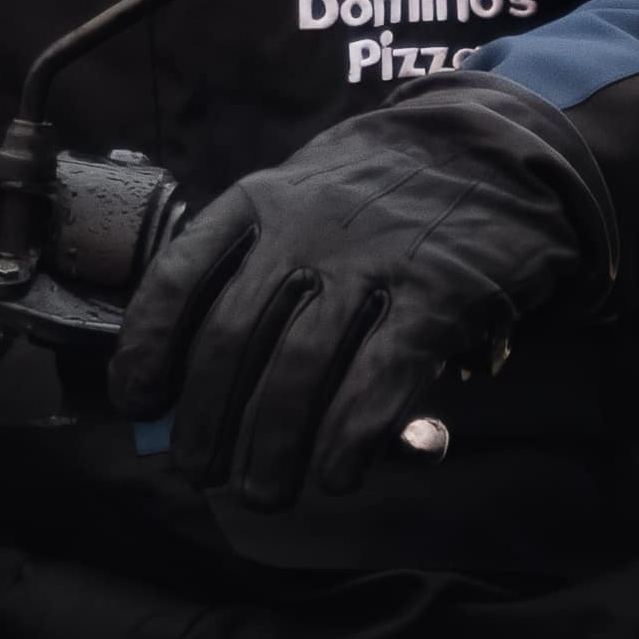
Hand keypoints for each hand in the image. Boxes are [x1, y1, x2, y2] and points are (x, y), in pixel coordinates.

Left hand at [109, 107, 593, 508]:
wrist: (499, 145)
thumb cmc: (386, 188)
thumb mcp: (304, 193)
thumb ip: (255, 260)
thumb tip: (197, 367)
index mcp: (261, 203)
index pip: (179, 281)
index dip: (147, 351)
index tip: (139, 403)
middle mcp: (308, 231)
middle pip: (233, 342)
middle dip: (206, 422)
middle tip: (201, 471)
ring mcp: (374, 263)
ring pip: (300, 370)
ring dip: (272, 447)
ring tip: (262, 493)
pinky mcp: (439, 296)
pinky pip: (380, 379)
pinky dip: (350, 437)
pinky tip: (335, 475)